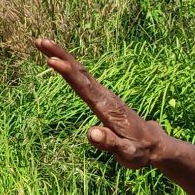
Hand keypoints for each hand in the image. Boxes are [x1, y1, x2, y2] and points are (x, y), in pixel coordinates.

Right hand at [34, 38, 169, 168]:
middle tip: (40, 41)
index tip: (52, 61)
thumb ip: (110, 143)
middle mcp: (105, 97)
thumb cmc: (140, 151)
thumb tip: (91, 133)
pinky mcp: (102, 97)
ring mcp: (104, 95)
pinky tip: (61, 60)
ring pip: (80, 72)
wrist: (154, 143)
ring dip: (63, 56)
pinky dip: (70, 67)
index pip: (84, 88)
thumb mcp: (127, 153)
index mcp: (107, 108)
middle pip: (80, 72)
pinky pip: (83, 78)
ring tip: (43, 44)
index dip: (68, 73)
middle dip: (60, 55)